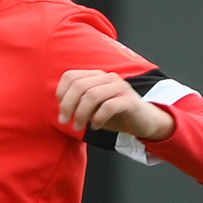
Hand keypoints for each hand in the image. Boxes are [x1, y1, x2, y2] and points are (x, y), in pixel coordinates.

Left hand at [57, 69, 171, 140]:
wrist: (141, 121)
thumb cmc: (112, 114)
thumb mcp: (90, 108)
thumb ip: (77, 103)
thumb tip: (62, 108)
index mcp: (96, 76)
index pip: (70, 76)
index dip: (61, 93)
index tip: (61, 110)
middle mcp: (107, 77)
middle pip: (79, 86)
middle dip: (68, 105)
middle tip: (65, 121)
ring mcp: (120, 87)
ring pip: (92, 95)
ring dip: (81, 114)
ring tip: (79, 126)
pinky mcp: (129, 100)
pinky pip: (108, 106)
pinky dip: (98, 118)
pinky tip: (96, 126)